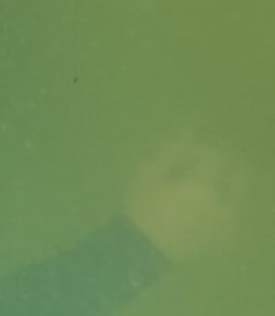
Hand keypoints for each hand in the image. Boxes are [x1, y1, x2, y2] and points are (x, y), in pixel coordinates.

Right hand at [125, 135, 243, 263]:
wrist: (142, 250)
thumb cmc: (141, 206)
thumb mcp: (147, 172)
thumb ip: (170, 150)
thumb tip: (187, 130)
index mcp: (202, 183)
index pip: (213, 154)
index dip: (199, 147)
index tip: (182, 146)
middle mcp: (222, 200)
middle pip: (237, 172)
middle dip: (222, 161)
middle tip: (199, 159)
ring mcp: (226, 219)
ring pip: (239, 191)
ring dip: (226, 179)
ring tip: (203, 178)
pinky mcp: (223, 233)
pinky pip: (233, 209)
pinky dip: (225, 198)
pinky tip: (204, 199)